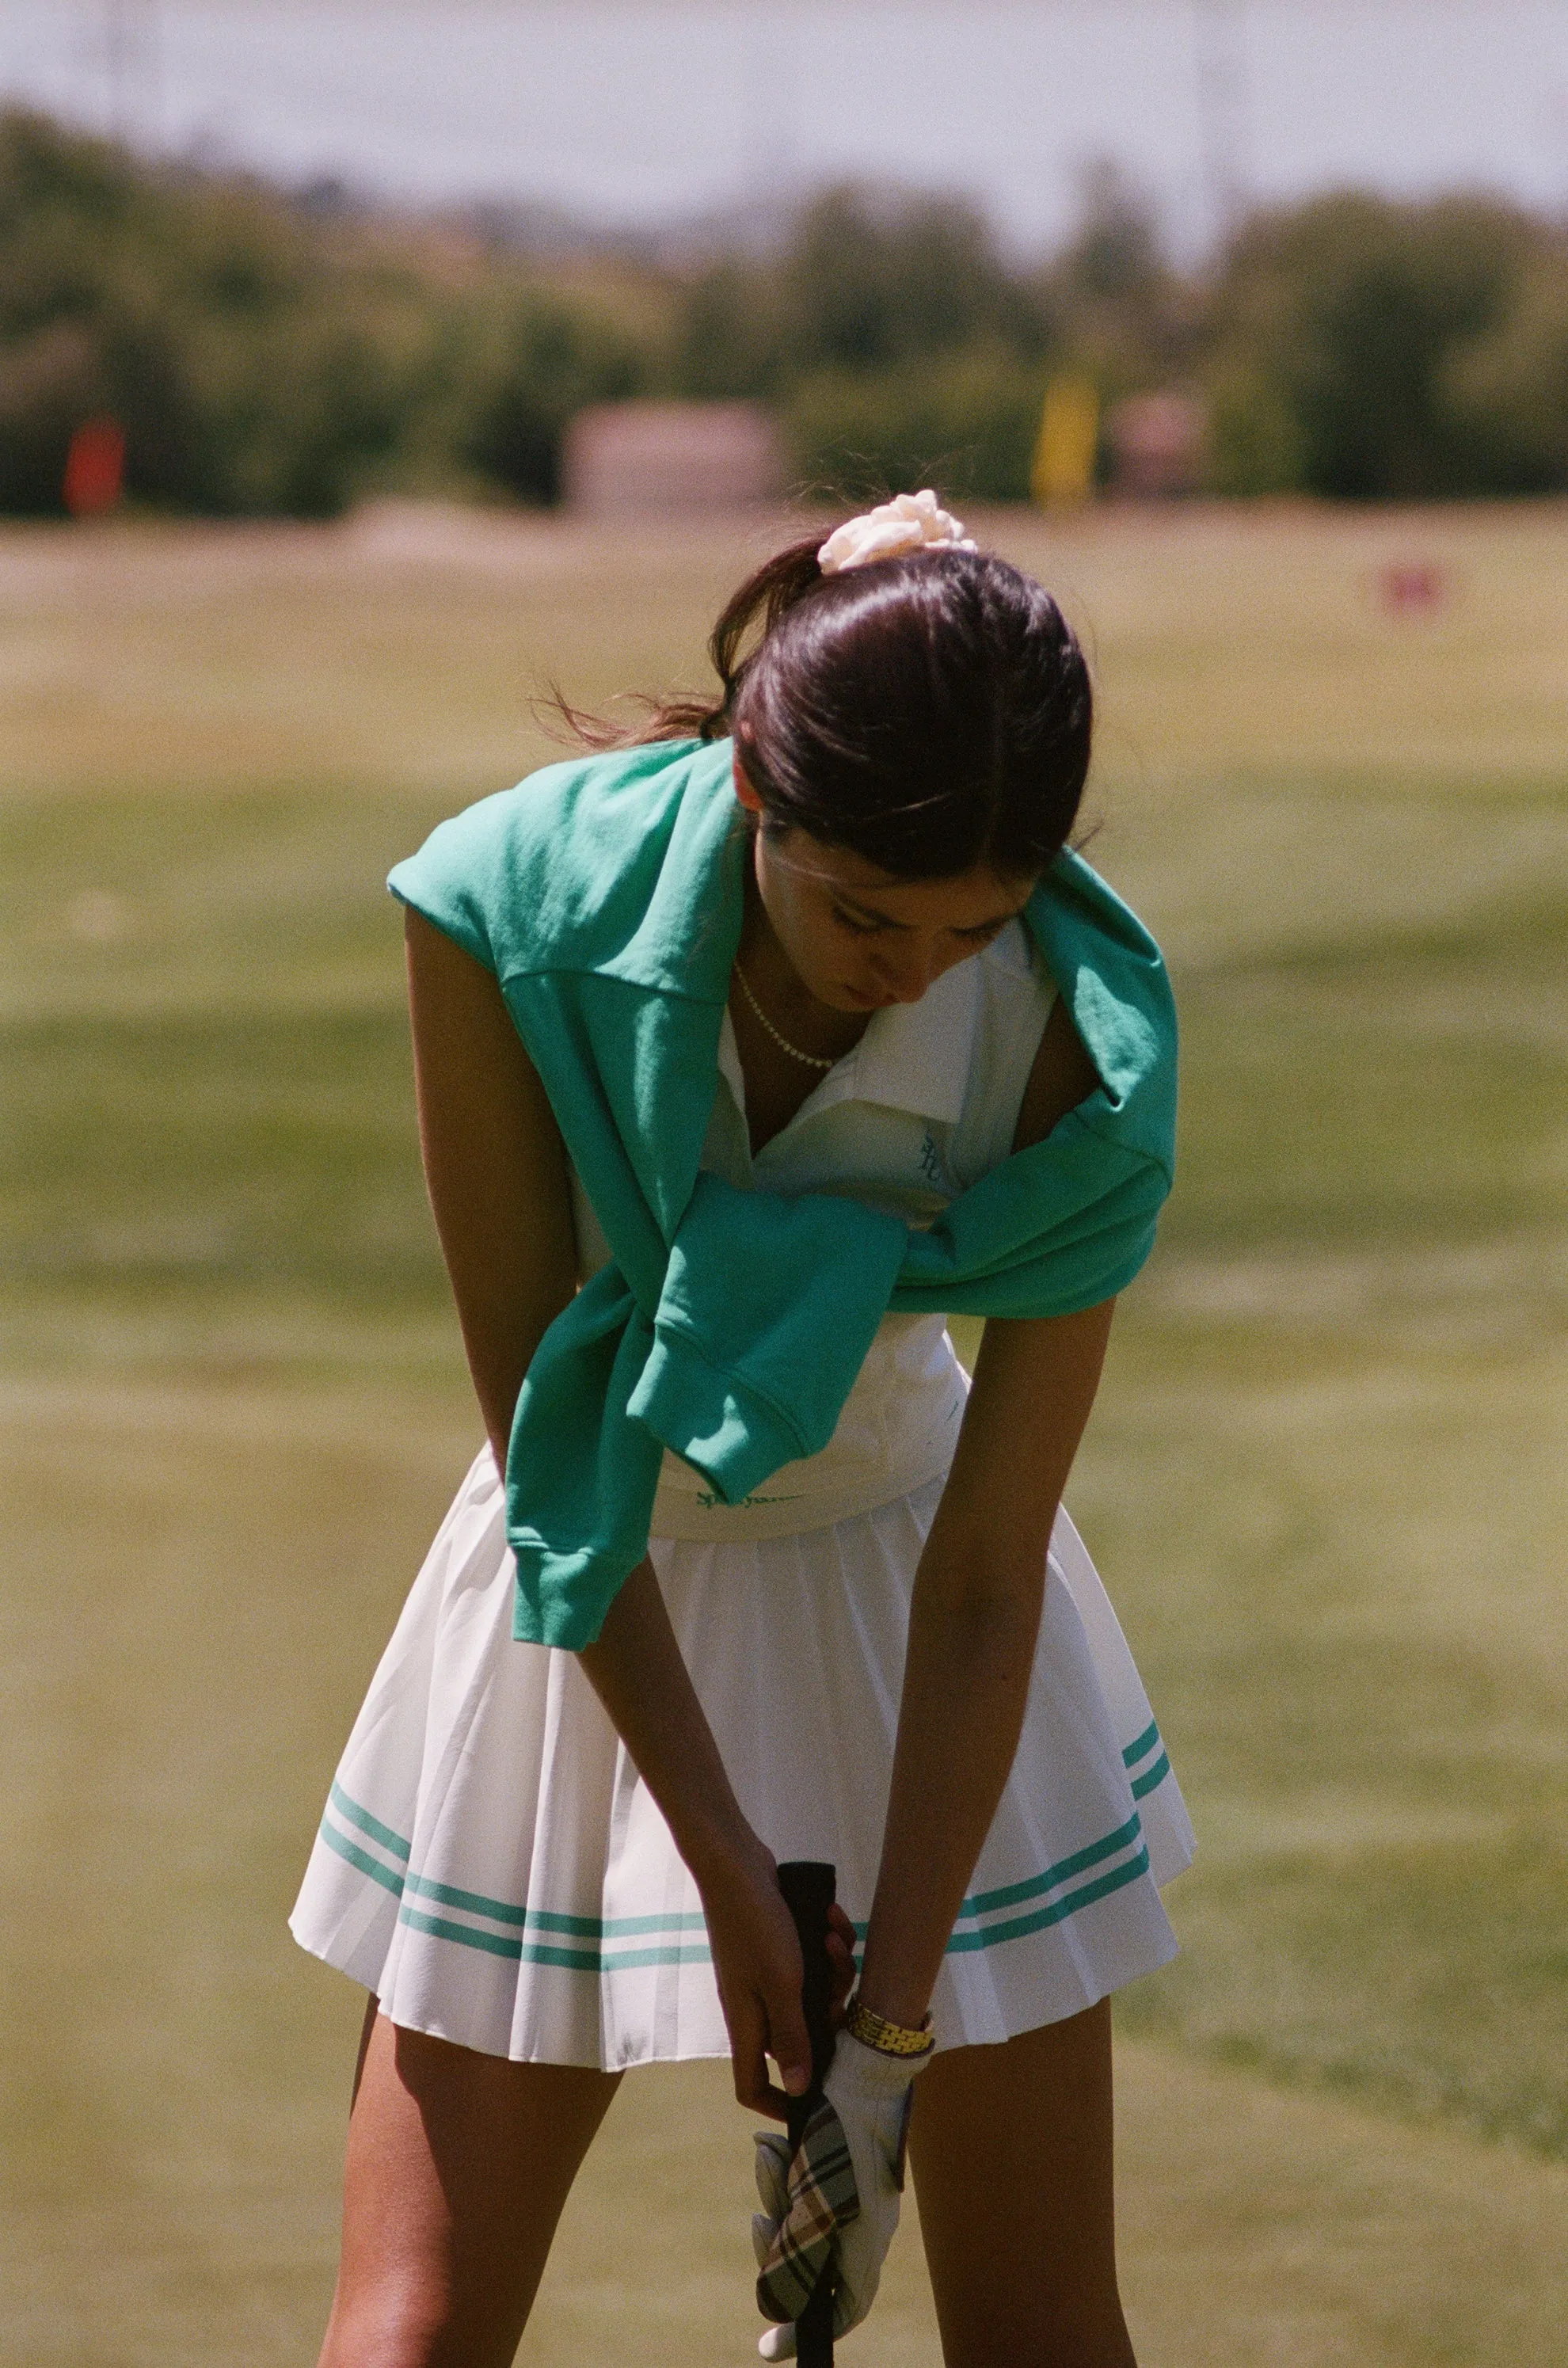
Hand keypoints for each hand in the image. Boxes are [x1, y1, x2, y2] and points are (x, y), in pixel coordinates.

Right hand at [698, 1837, 856, 2116]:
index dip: (779, 2103)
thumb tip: (797, 2089)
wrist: (736, 1864)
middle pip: (800, 2035)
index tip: (815, 2103)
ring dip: (834, 1969)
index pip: (752, 2085)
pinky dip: (827, 1943)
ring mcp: (766, 1976)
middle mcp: (756, 2006)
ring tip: (835, 1938)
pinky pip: (812, 1962)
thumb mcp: (781, 1984)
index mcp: (748, 2024)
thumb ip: (792, 2036)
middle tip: (841, 1987)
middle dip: (830, 2013)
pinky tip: (831, 1918)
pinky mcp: (779, 1948)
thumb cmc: (755, 1927)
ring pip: (814, 1995)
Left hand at [752, 2027, 931, 2355]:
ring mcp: (855, 2194)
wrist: (866, 2062)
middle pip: (813, 2261)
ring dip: (777, 2191)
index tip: (768, 2349)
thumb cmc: (841, 2131)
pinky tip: (774, 2146)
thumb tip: (775, 2303)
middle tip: (758, 2222)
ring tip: (767, 2155)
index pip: (841, 2308)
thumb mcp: (812, 2196)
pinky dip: (785, 2172)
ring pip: (803, 2218)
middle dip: (777, 2243)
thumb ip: (794, 2250)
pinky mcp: (842, 2165)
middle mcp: (865, 2224)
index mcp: (867, 2241)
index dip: (805, 2332)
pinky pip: (806, 2186)